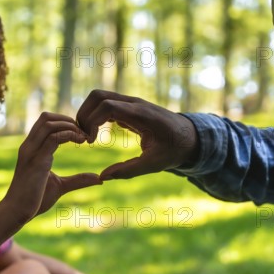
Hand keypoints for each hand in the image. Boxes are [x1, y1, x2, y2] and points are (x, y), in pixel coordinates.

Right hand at [3, 112, 100, 221]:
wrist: (16, 212)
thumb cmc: (34, 200)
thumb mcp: (60, 186)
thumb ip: (78, 180)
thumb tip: (99, 179)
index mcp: (32, 148)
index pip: (46, 122)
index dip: (65, 122)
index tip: (80, 133)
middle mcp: (30, 146)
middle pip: (47, 117)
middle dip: (68, 120)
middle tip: (84, 133)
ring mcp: (32, 152)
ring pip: (49, 124)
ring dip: (70, 126)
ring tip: (83, 137)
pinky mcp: (36, 161)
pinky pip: (53, 138)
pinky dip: (69, 135)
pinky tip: (80, 142)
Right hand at [76, 89, 198, 179]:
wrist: (189, 137)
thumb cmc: (174, 150)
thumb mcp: (154, 164)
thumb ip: (129, 170)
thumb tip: (103, 177)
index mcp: (141, 114)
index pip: (107, 106)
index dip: (92, 121)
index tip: (90, 141)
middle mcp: (134, 104)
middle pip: (98, 95)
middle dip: (84, 114)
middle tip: (84, 138)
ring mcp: (131, 103)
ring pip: (99, 97)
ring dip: (88, 113)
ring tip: (87, 136)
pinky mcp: (129, 108)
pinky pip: (105, 103)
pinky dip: (95, 115)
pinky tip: (96, 134)